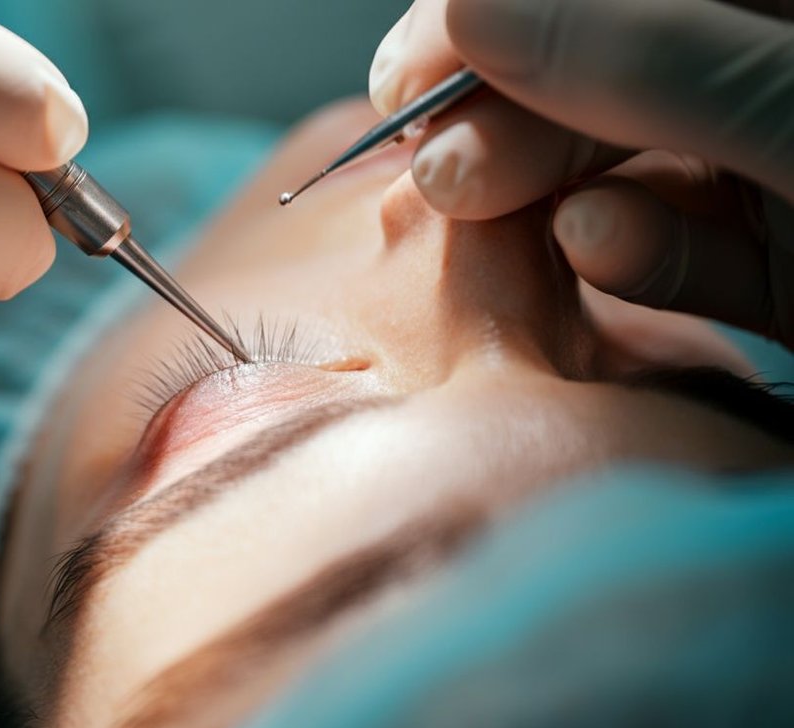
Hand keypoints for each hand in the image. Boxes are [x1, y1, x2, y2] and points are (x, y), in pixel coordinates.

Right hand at [368, 0, 793, 347]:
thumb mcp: (790, 115)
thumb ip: (643, 57)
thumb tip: (470, 10)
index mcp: (792, 10)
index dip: (497, 10)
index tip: (409, 70)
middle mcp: (772, 79)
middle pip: (609, 67)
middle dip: (506, 113)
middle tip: (433, 167)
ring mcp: (777, 170)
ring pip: (632, 162)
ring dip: (544, 187)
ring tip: (475, 205)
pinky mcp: (784, 264)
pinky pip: (686, 248)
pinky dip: (631, 253)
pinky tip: (598, 250)